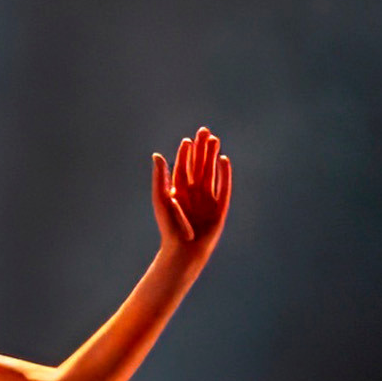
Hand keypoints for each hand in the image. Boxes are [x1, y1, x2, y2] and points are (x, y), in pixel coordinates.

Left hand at [149, 128, 232, 256]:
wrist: (184, 249)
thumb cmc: (170, 227)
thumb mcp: (161, 199)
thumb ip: (160, 177)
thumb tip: (157, 155)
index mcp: (179, 189)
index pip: (183, 166)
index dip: (186, 153)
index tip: (188, 140)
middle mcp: (194, 192)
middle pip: (199, 165)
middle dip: (202, 149)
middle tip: (205, 131)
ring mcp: (208, 198)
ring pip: (211, 172)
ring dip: (212, 156)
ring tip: (215, 140)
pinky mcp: (220, 207)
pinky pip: (224, 187)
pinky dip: (224, 174)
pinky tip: (224, 160)